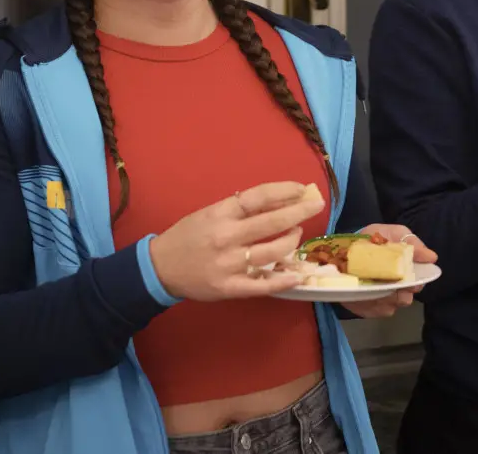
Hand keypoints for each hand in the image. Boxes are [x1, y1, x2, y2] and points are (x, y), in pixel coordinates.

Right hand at [149, 181, 325, 300]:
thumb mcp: (210, 213)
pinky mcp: (229, 288)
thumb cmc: (188, 236)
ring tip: (297, 233)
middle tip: (317, 204)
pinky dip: (282, 280)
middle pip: (271, 222)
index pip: (257, 197)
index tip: (301, 188)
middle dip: (299, 212)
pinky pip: (262, 284)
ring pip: (271, 252)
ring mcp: (228, 264)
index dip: (283, 191)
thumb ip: (239, 209)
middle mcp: (226, 237)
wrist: (161, 267)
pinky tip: (297, 274)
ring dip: (291, 240)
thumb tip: (277, 200)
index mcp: (220, 214)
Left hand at [340, 225, 437, 318]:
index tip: (409, 279)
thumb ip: (412, 243)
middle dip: (399, 293)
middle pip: (405, 299)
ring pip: (390, 307)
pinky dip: (370, 304)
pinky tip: (364, 293)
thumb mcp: (393, 233)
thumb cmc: (373, 238)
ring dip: (383, 297)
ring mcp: (382, 300)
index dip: (416, 284)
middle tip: (389, 282)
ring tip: (373, 285)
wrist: (345, 245)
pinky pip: (373, 312)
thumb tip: (432, 257)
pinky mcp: (366, 308)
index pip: (418, 285)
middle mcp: (397, 289)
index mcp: (407, 273)